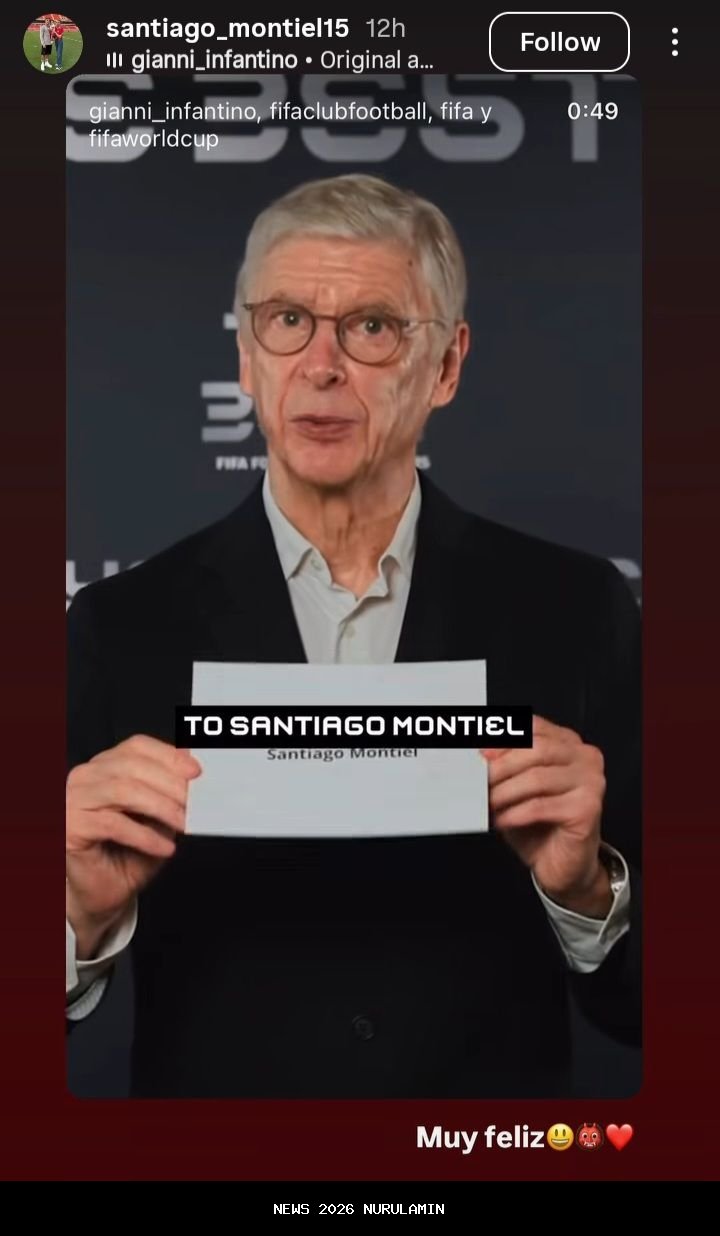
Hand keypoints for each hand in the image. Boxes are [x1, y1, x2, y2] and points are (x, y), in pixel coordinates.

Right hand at [66, 734, 201, 957]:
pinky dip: (145, 836)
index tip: (197, 772)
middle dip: (170, 784)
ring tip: (183, 824)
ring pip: (123, 791)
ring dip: (161, 807)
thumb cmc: (130, 852)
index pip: (137, 747)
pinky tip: (165, 848)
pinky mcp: (70, 827)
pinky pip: (113, 824)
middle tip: (196, 803)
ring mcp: (72, 799)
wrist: (104, 892)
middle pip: (131, 766)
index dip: (169, 756)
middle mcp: (84, 776)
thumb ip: (170, 790)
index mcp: (104, 765)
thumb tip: (195, 772)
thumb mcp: (158, 815)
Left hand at [481, 715, 610, 917]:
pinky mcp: (588, 809)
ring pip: (536, 778)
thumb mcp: (516, 786)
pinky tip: (501, 821)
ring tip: (488, 805)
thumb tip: (477, 754)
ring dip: (504, 793)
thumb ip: (503, 765)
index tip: (479, 754)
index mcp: (569, 743)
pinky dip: (514, 814)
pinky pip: (540, 806)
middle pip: (535, 750)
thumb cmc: (539, 823)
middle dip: (500, 767)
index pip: (533, 727)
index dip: (503, 739)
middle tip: (477, 783)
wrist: (563, 864)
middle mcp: (585, 757)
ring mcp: (591, 782)